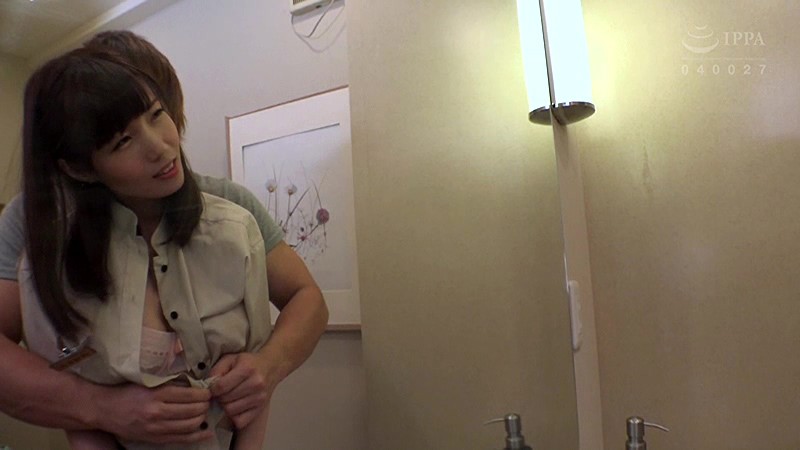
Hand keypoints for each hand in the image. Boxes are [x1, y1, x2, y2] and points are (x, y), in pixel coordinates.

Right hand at [96, 383, 213, 443]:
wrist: (104, 409)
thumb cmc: (126, 392)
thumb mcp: (148, 382)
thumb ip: (169, 383)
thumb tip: (194, 384)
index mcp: (156, 394)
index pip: (190, 395)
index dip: (204, 393)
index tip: (208, 391)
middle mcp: (157, 412)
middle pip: (193, 411)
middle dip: (205, 405)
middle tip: (208, 401)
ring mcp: (156, 428)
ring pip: (190, 425)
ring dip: (202, 418)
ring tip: (204, 412)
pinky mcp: (154, 438)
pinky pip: (181, 439)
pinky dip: (197, 435)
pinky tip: (206, 431)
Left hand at [209, 353, 274, 429]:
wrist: (271, 367)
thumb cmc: (248, 363)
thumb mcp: (230, 359)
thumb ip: (217, 370)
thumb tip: (208, 386)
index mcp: (247, 369)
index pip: (221, 387)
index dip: (212, 389)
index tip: (214, 387)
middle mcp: (255, 384)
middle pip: (225, 400)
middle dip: (219, 397)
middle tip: (222, 393)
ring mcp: (259, 398)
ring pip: (231, 411)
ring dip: (226, 406)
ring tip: (229, 398)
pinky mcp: (260, 408)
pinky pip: (240, 421)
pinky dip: (234, 416)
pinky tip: (236, 406)